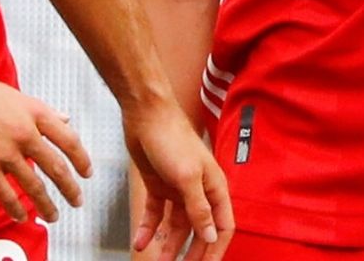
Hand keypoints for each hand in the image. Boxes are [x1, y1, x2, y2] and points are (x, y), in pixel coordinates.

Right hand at [0, 68, 89, 223]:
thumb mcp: (17, 96)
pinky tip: (20, 216)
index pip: (69, 139)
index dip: (82, 159)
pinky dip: (15, 208)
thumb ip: (43, 110)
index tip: (86, 172)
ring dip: (46, 204)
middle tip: (77, 200)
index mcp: (35, 113)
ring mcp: (5, 152)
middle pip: (56, 166)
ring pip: (34, 185)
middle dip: (70, 188)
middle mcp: (25, 133)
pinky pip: (5, 193)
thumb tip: (65, 118)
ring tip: (53, 215)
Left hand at [127, 103, 234, 260]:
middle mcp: (199, 190)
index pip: (222, 226)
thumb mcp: (187, 177)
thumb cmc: (172, 137)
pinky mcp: (159, 186)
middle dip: (191, 252)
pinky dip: (149, 229)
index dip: (216, 249)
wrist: (145, 115)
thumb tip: (210, 236)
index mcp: (215, 187)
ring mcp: (178, 189)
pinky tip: (141, 241)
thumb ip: (199, 208)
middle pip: (200, 230)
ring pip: (176, 226)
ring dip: (168, 245)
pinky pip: (156, 215)